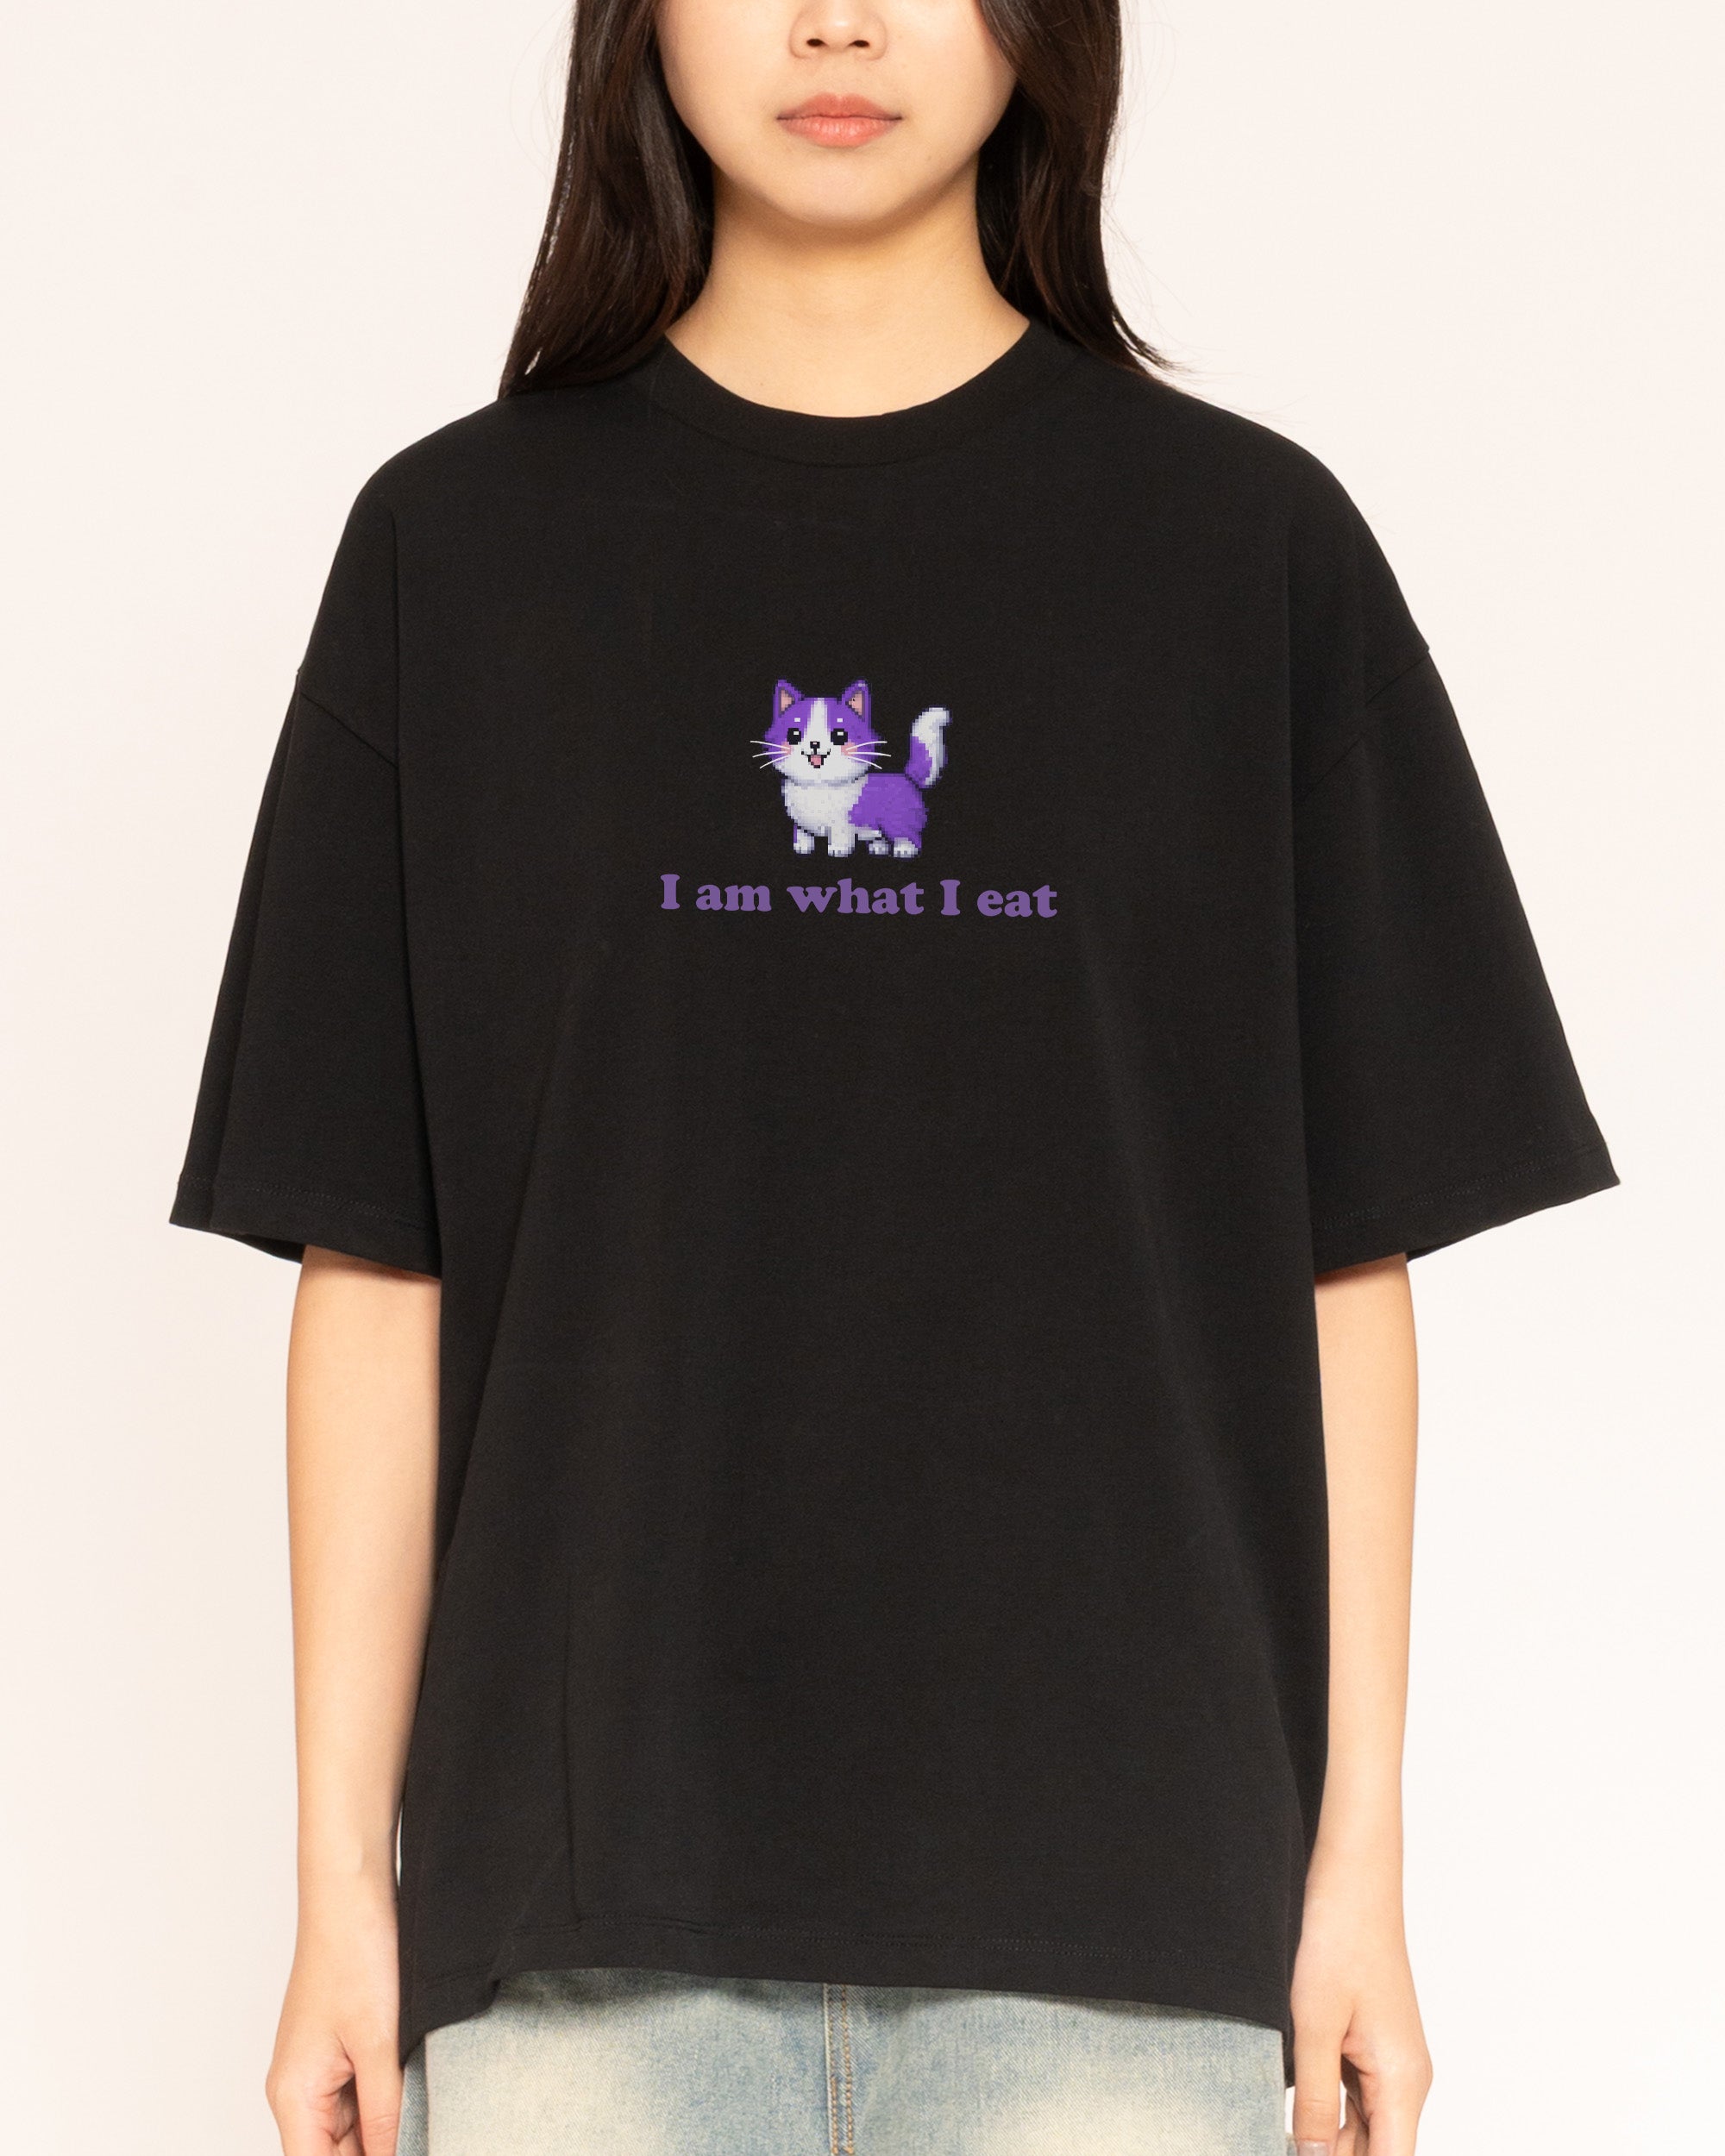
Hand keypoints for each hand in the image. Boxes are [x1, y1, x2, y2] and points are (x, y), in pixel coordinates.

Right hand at [266, 1884, 403, 2155]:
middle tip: (429, 2136)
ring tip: (428, 2118)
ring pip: (351, 2130)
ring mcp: (317, 2070)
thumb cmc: (354, 1953)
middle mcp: (297, 2090)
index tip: (411, 2153)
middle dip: (380, 2149)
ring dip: (386, 2130)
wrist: (352, 1890)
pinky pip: (360, 2098)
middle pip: (335, 2153)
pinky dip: (387, 2103)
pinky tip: (420, 2097)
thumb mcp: (379, 2044)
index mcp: (293, 2096)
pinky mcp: (338, 2050)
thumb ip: (385, 2113)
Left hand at [1289, 1870, 1431, 2153]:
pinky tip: (1289, 2108)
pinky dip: (1324, 2109)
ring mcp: (1391, 2064)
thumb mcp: (1313, 2025)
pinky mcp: (1373, 2047)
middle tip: (1277, 2142)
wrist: (1353, 1882)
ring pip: (1361, 2128)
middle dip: (1330, 2155)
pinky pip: (1353, 2097)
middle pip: (1373, 2150)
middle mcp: (1406, 2080)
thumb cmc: (1338, 1940)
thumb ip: (1312, 2099)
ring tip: (1277, 2133)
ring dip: (1323, 2136)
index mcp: (1403, 2082)